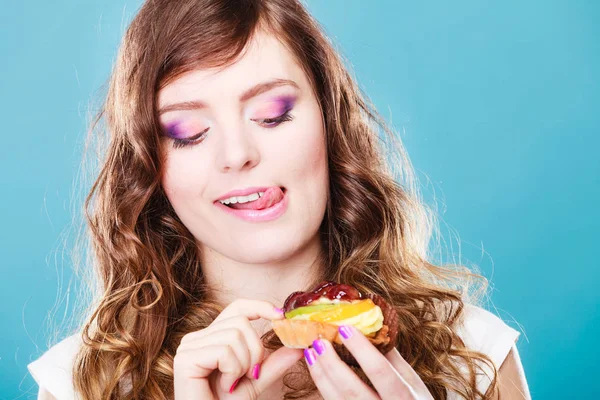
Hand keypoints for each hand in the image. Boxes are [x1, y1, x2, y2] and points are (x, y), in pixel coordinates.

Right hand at [174, 299, 303, 398]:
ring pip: (234, 335)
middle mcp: (197, 337)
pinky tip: (225, 386)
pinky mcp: (186, 358)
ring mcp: (188, 346)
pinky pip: (224, 351)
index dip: (260, 306)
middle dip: (255, 350)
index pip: (237, 308)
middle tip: (249, 375)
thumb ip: (273, 362)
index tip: (280, 315)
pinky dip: (233, 371)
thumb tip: (299, 346)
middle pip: (241, 321)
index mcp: (211, 337)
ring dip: (243, 364)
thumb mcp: (255, 380)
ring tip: (233, 383)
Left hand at [304, 325, 433, 398]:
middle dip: (332, 364)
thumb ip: (392, 357)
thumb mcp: (412, 381)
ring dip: (321, 375)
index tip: (344, 328)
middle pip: (352, 390)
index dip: (361, 350)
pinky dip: (323, 385)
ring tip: (310, 352)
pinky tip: (316, 370)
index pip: (380, 372)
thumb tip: (370, 326)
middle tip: (319, 341)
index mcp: (405, 398)